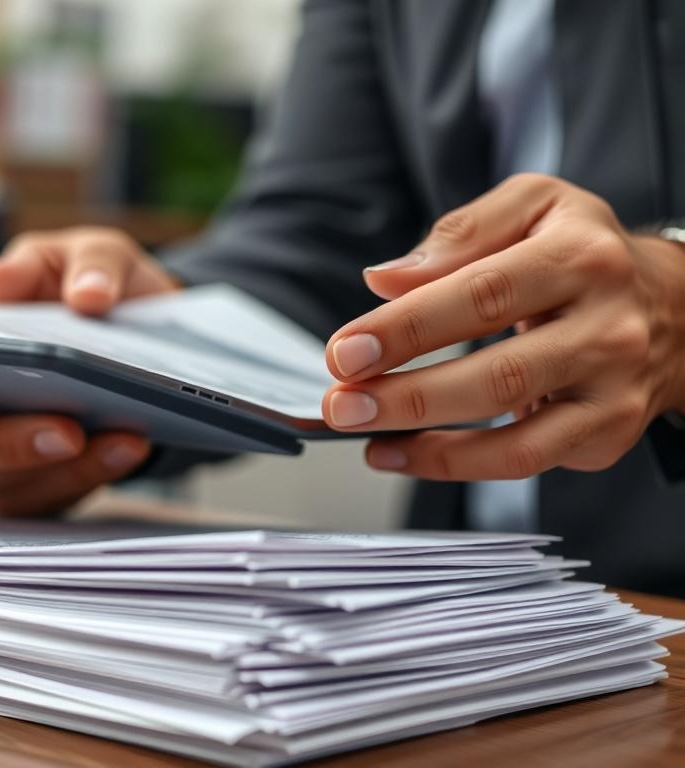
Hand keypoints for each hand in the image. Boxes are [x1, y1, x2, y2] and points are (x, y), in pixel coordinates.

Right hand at [0, 227, 178, 514]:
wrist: (144, 331)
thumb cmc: (81, 287)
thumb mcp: (70, 256)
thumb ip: (35, 264)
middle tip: (64, 426)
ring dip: (60, 467)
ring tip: (123, 433)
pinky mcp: (34, 493)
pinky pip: (51, 500)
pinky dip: (94, 473)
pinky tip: (130, 445)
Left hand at [321, 173, 684, 480]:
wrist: (673, 306)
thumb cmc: (582, 253)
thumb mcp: (534, 206)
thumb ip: (459, 234)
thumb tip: (384, 279)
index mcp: (581, 257)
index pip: (481, 295)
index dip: (406, 328)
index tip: (345, 350)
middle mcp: (608, 328)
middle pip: (496, 374)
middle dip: (406, 396)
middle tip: (340, 403)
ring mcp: (613, 389)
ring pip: (515, 436)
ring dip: (427, 444)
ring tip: (361, 435)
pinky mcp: (607, 433)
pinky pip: (522, 461)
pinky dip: (454, 465)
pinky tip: (400, 452)